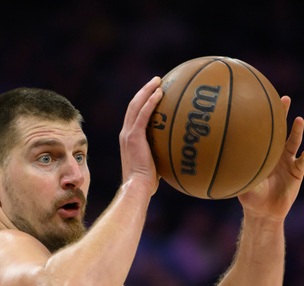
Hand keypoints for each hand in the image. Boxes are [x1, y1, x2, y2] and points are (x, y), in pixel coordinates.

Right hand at [120, 76, 164, 193]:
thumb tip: (178, 151)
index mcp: (128, 138)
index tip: (153, 93)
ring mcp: (128, 134)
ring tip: (158, 81)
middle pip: (133, 105)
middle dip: (144, 90)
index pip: (133, 115)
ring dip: (147, 91)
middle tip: (157, 81)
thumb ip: (161, 153)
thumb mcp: (154, 163)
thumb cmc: (147, 182)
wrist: (137, 186)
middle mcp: (125, 133)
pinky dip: (150, 102)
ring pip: (136, 105)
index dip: (142, 101)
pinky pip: (143, 114)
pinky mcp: (134, 136)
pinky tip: (159, 93)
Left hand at [237, 96, 303, 220]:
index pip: (265, 131)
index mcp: (264, 152)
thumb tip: (219, 161)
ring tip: (299, 121)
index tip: (263, 99)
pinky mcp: (297, 173)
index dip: (266, 116)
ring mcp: (289, 162)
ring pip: (294, 142)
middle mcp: (277, 153)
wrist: (263, 211)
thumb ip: (235, 172)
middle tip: (284, 99)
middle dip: (284, 114)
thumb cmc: (249, 196)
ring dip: (297, 131)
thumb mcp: (240, 182)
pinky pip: (302, 164)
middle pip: (282, 129)